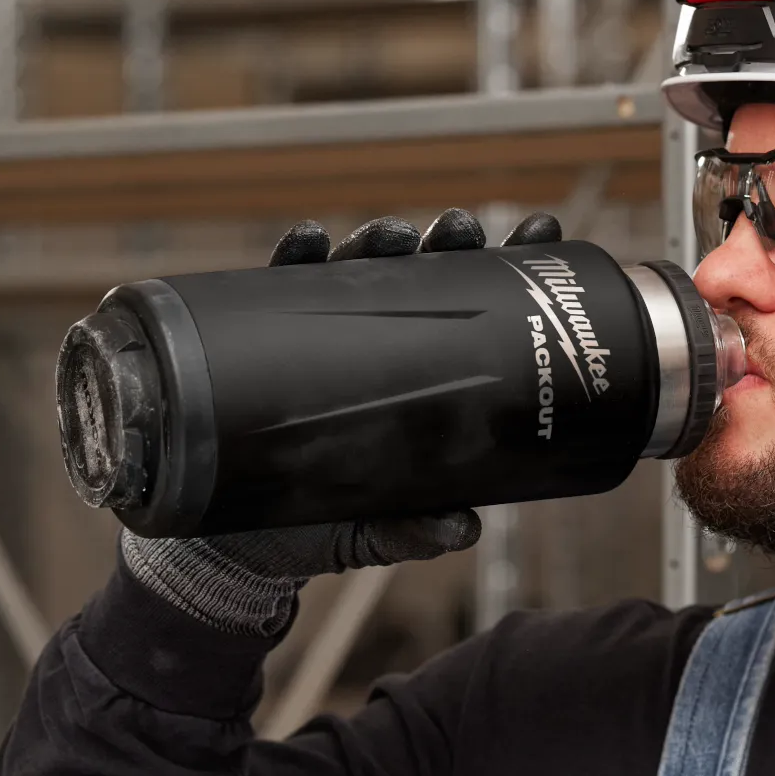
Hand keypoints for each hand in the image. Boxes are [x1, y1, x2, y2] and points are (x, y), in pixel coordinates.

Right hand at [120, 208, 567, 630]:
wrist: (234, 548)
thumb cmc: (320, 526)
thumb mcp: (373, 531)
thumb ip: (414, 530)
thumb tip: (464, 529)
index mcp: (422, 377)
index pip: (474, 311)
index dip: (506, 267)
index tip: (540, 228)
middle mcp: (378, 346)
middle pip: (421, 278)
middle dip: (444, 242)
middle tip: (461, 227)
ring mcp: (321, 338)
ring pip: (355, 272)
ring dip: (375, 242)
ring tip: (392, 234)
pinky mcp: (261, 342)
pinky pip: (275, 289)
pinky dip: (294, 258)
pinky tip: (308, 239)